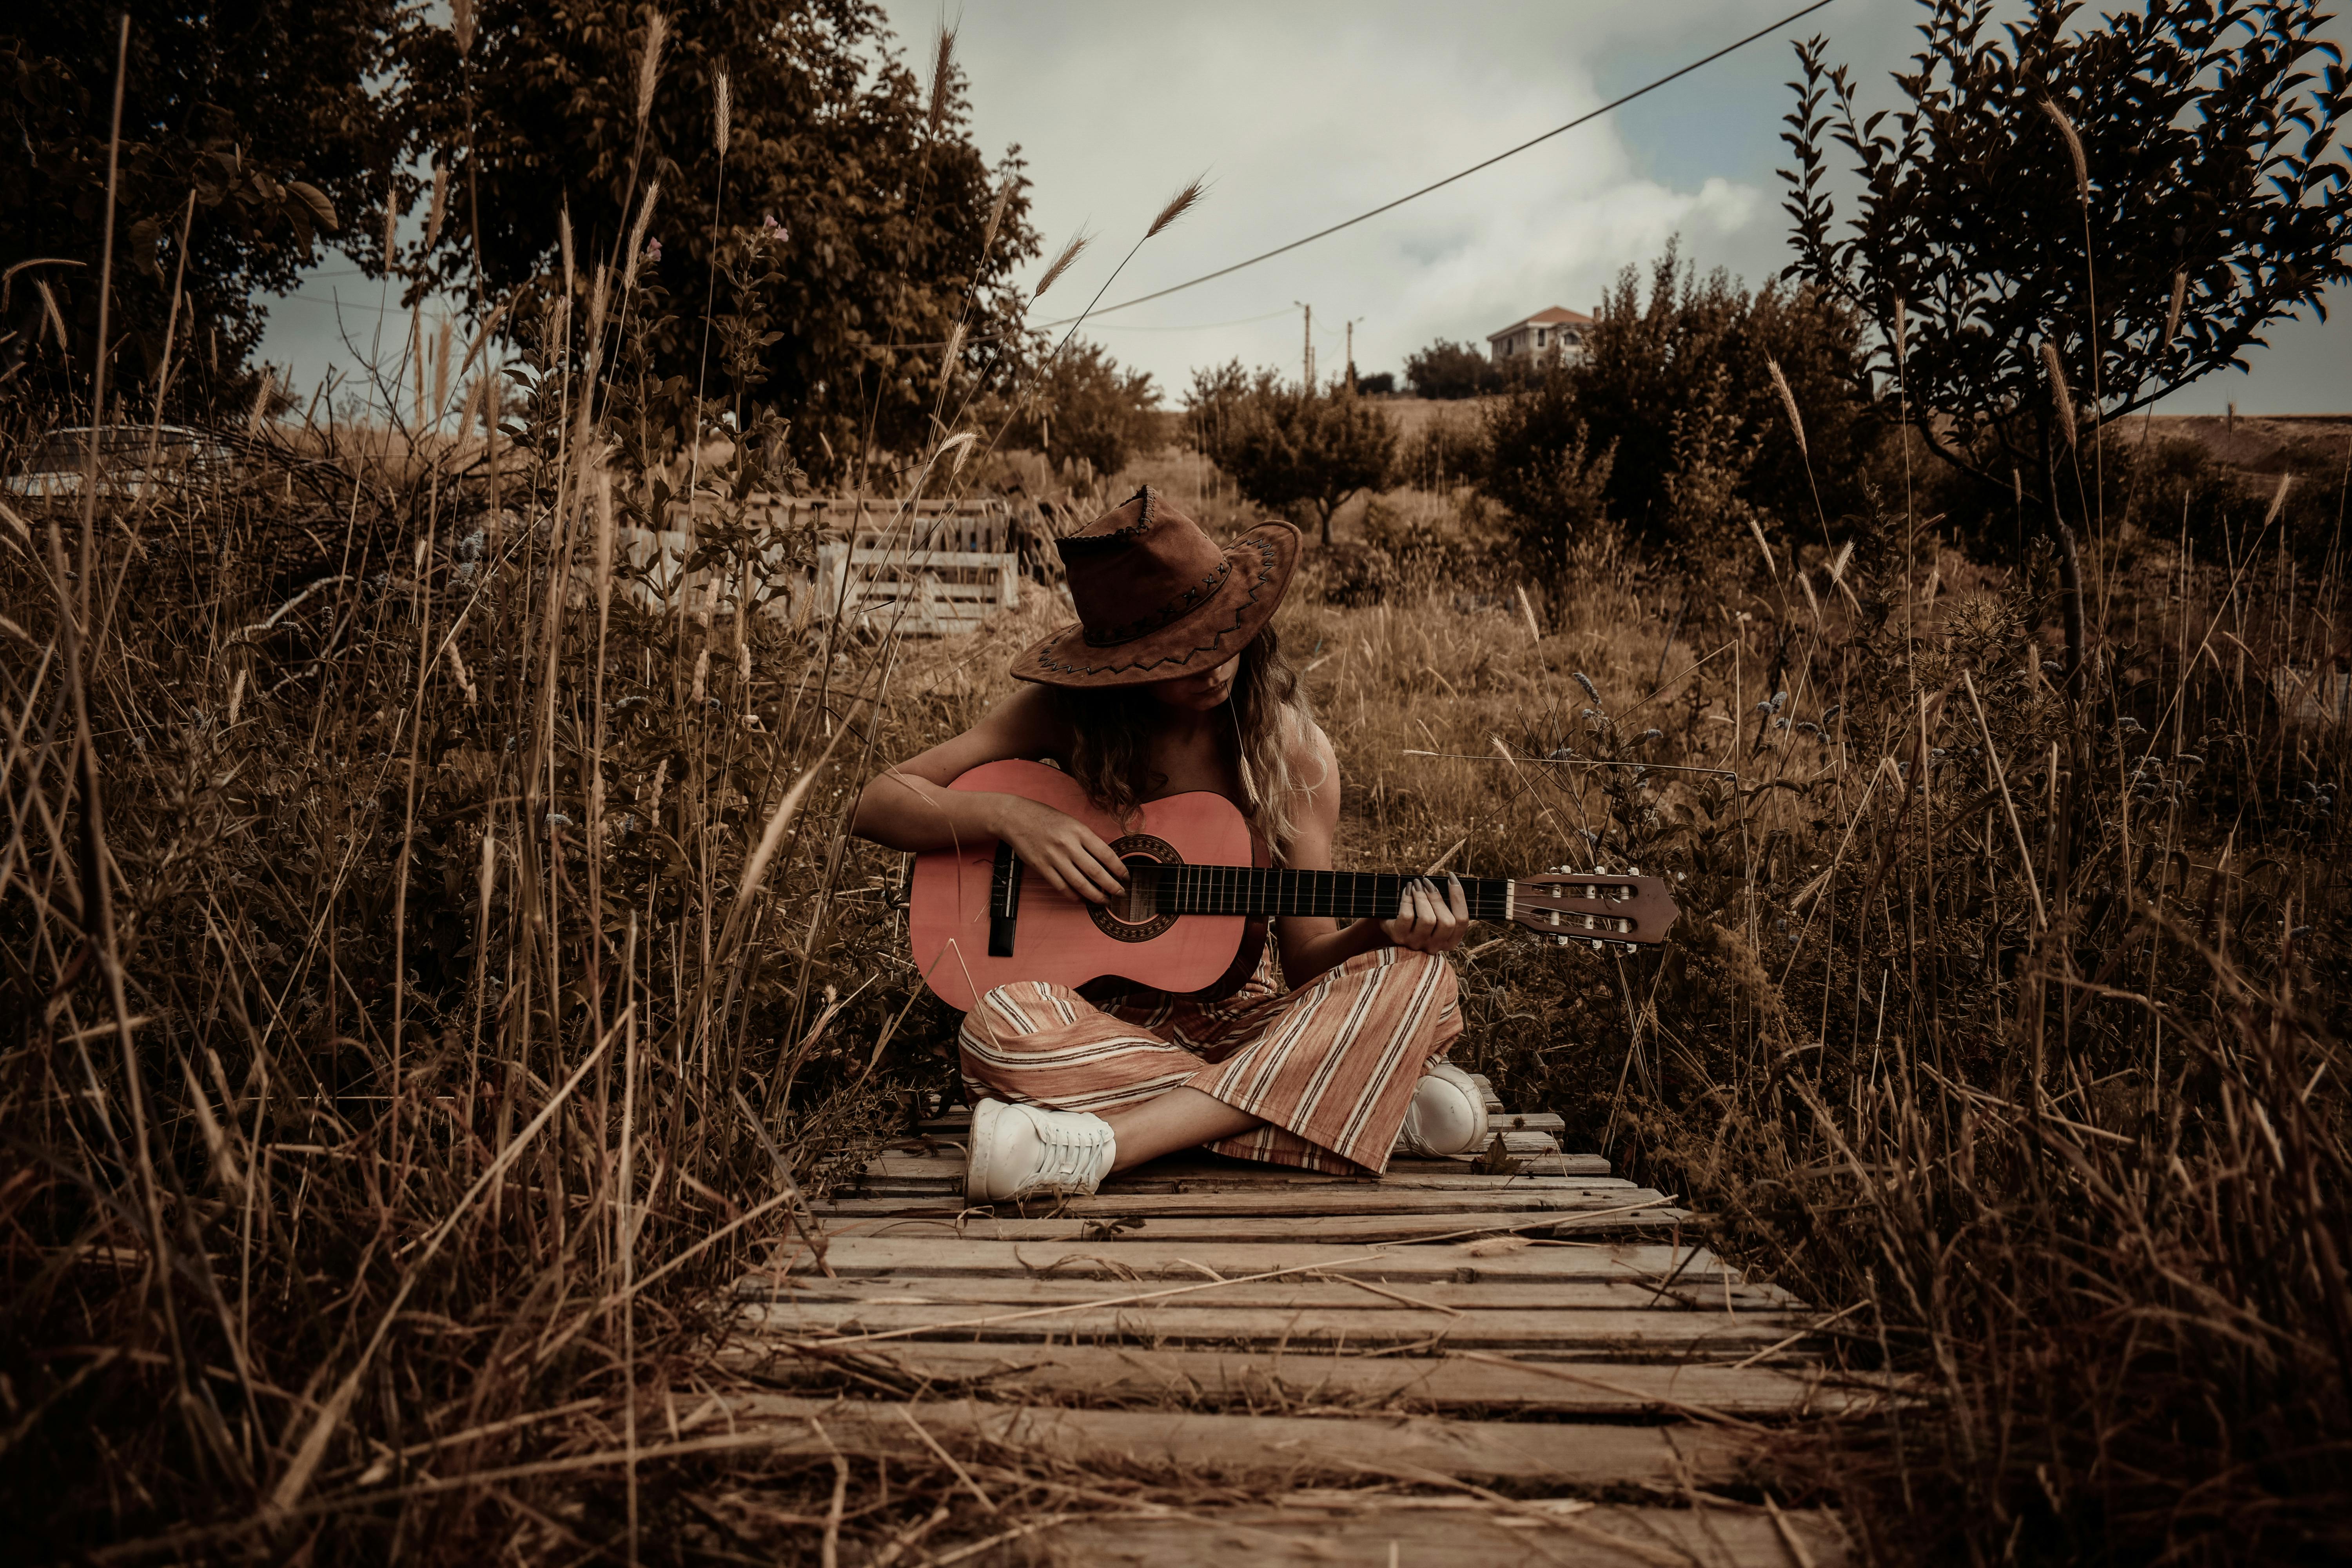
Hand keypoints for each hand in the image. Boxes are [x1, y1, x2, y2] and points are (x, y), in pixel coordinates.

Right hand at [988, 794, 1127, 903]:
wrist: (1015, 817)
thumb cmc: (1046, 817)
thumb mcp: (1071, 822)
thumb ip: (1086, 840)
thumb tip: (1104, 860)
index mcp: (1079, 831)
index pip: (1106, 854)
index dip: (1119, 869)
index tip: (1125, 877)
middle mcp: (1068, 845)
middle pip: (1096, 872)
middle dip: (1111, 887)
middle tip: (1119, 894)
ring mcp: (1054, 857)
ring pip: (1079, 883)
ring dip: (1094, 895)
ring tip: (1103, 900)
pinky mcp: (1041, 867)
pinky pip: (1061, 886)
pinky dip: (1073, 895)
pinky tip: (1081, 898)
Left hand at [1381, 874, 1468, 953]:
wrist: (1392, 928)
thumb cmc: (1418, 918)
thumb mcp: (1435, 915)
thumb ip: (1444, 906)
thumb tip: (1450, 881)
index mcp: (1449, 941)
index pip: (1462, 920)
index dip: (1459, 897)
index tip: (1451, 877)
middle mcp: (1435, 945)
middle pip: (1447, 922)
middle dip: (1438, 897)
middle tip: (1427, 882)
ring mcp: (1417, 943)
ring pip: (1428, 920)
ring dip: (1423, 897)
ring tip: (1417, 884)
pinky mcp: (1400, 937)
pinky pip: (1407, 916)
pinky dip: (1408, 899)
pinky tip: (1407, 889)